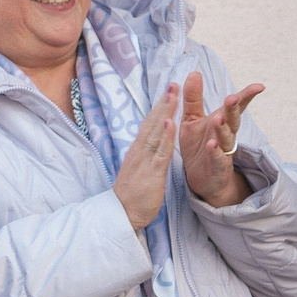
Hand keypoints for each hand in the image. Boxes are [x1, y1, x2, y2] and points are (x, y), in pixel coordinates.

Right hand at [112, 82, 180, 232]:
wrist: (122, 214)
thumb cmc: (131, 195)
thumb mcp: (138, 170)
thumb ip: (144, 156)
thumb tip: (149, 145)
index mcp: (138, 151)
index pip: (150, 124)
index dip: (160, 108)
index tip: (169, 92)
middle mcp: (139, 151)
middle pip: (152, 122)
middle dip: (164, 102)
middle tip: (174, 83)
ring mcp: (145, 159)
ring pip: (156, 131)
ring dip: (165, 111)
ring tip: (173, 94)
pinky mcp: (152, 171)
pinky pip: (160, 150)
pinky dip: (165, 135)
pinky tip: (170, 122)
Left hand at [177, 70, 261, 207]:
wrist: (201, 176)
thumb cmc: (198, 144)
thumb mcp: (192, 118)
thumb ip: (193, 97)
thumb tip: (194, 73)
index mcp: (221, 121)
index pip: (236, 107)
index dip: (246, 97)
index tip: (259, 86)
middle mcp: (225, 135)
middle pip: (232, 120)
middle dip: (233, 109)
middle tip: (232, 98)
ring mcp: (222, 151)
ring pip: (226, 139)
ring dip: (223, 129)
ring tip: (219, 119)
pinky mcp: (216, 166)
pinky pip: (217, 159)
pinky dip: (215, 152)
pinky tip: (212, 146)